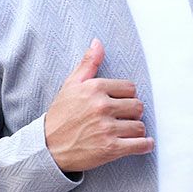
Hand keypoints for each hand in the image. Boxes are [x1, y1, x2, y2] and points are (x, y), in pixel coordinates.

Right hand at [44, 38, 153, 173]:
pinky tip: (143, 143)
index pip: (130, 88)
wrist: (47, 147)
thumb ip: (88, 63)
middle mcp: (102, 106)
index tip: (120, 104)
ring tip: (129, 132)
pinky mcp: (110, 149)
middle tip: (124, 118)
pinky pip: (140, 144)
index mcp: (95, 88)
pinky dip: (145, 145)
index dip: (127, 97)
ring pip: (140, 126)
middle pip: (138, 106)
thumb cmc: (60, 115)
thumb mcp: (71, 85)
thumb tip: (98, 42)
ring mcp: (107, 128)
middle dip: (133, 113)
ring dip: (137, 130)